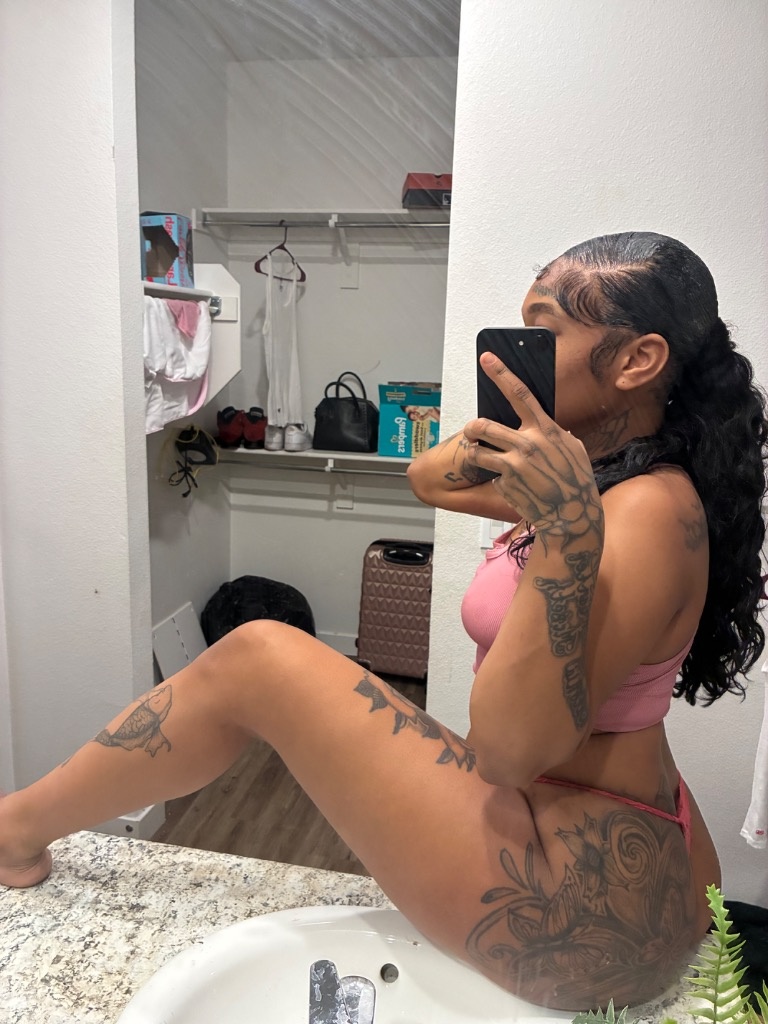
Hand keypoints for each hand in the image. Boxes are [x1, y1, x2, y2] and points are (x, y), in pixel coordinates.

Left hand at [463, 353, 603, 549]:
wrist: (572, 516)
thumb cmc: (576, 481)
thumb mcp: (573, 449)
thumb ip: (555, 434)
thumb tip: (548, 425)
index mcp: (545, 430)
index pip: (520, 393)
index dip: (501, 373)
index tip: (486, 358)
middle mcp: (527, 444)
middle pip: (483, 426)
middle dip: (472, 428)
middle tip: (472, 432)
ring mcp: (514, 465)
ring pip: (476, 452)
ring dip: (474, 453)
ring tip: (480, 457)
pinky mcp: (505, 484)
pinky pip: (492, 476)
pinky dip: (498, 479)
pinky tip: (514, 487)